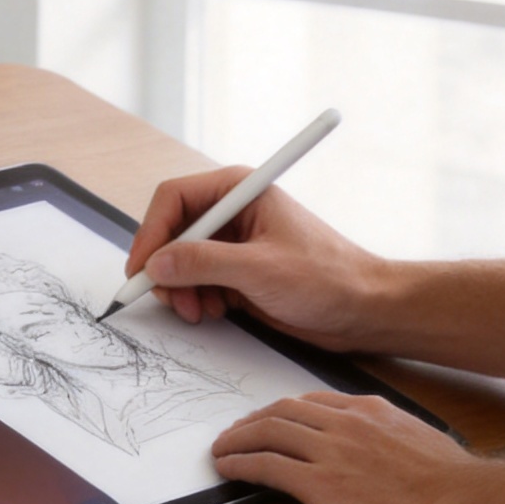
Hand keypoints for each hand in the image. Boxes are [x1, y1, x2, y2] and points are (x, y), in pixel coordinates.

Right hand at [125, 168, 388, 345]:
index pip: (174, 198)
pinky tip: (215, 312)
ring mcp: (233, 243)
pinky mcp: (236, 271)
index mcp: (240, 191)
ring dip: (181, 289)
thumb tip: (157, 264)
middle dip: (166, 268)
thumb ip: (204, 264)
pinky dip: (196, 299)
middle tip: (172, 300)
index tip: (142, 269)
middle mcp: (232, 213)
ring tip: (200, 312)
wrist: (361, 309)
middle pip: (171, 232)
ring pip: (179, 261)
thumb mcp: (260, 270)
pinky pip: (196, 281)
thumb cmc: (327, 278)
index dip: (151, 233)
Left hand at [211, 391, 473, 503]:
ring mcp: (331, 450)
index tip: (273, 418)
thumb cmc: (452, 489)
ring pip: (267, 432)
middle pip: (283, 410)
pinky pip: (266, 465)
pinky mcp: (319, 483)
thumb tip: (393, 458)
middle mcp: (347, 423)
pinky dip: (240, 463)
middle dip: (253, 420)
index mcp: (373, 412)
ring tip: (222, 449)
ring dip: (237, 439)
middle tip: (237, 431)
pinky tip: (227, 468)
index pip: (315, 401)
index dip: (285, 410)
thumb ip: (396, 443)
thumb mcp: (423, 446)